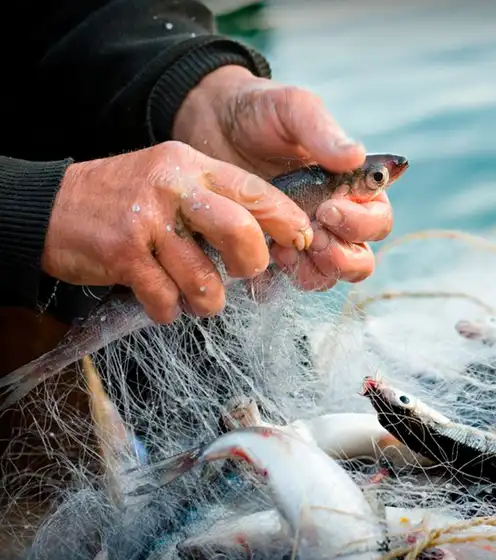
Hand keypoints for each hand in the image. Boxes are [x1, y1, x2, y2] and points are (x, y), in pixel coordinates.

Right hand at [42, 141, 312, 323]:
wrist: (49, 207)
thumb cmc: (125, 200)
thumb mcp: (173, 180)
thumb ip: (218, 199)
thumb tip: (273, 236)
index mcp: (193, 166)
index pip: (257, 192)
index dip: (287, 223)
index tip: (301, 244)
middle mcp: (173, 187)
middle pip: (241, 232)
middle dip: (251, 265)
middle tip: (243, 274)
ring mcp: (147, 220)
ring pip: (205, 278)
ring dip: (207, 300)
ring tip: (198, 296)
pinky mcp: (123, 254)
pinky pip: (167, 299)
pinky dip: (169, 310)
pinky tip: (162, 301)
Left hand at [172, 66, 392, 290]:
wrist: (209, 121)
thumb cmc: (259, 111)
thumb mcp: (292, 110)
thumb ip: (323, 133)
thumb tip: (357, 155)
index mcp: (352, 186)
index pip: (378, 218)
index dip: (362, 223)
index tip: (328, 208)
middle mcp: (335, 217)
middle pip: (362, 258)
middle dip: (342, 256)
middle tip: (311, 236)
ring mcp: (304, 238)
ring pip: (330, 276)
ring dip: (314, 270)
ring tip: (283, 250)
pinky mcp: (273, 252)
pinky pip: (288, 281)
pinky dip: (281, 277)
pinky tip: (263, 255)